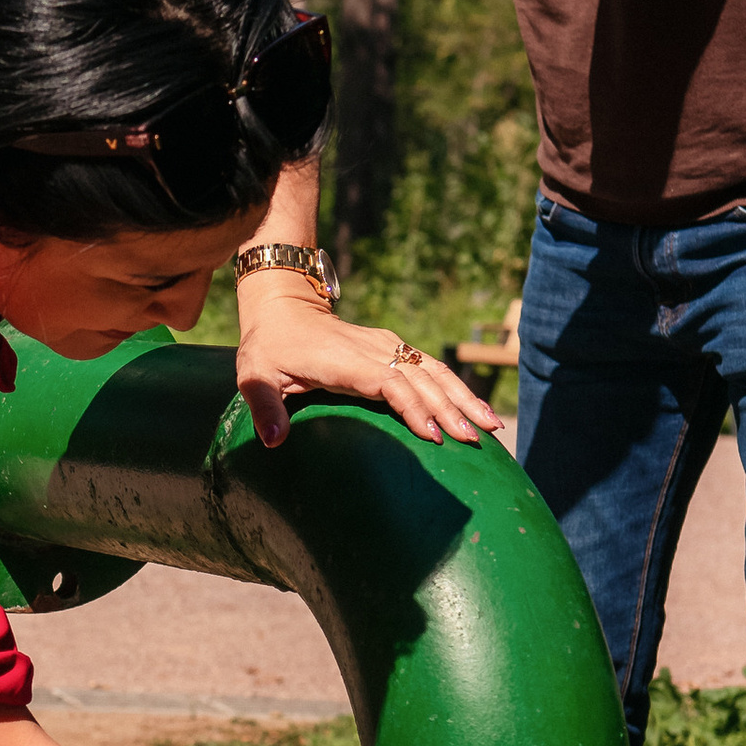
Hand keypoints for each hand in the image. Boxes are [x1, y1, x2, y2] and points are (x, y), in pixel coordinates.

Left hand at [236, 288, 509, 452]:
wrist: (285, 305)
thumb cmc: (269, 345)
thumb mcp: (255, 374)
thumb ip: (264, 407)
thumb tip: (272, 441)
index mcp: (343, 360)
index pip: (386, 382)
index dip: (411, 407)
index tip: (432, 434)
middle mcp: (371, 349)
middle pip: (419, 379)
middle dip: (450, 409)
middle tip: (475, 439)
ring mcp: (386, 346)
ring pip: (433, 371)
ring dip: (463, 397)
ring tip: (491, 426)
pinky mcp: (393, 347)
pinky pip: (430, 367)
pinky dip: (455, 387)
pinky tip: (474, 408)